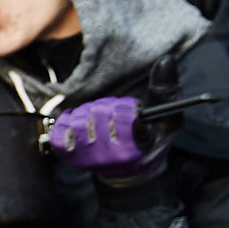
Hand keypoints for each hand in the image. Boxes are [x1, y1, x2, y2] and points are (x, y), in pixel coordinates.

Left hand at [47, 61, 182, 182]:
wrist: (130, 167)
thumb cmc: (151, 136)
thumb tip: (166, 60)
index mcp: (142, 146)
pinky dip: (67, 122)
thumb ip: (166, 89)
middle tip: (116, 114)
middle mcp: (116, 156)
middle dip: (108, 106)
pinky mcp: (72, 158)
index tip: (135, 121)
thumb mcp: (167, 115)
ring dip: (88, 113)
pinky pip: (60, 133)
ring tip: (99, 120)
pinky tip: (79, 123)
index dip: (129, 119)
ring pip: (80, 119)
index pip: (131, 127)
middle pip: (101, 112)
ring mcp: (92, 158)